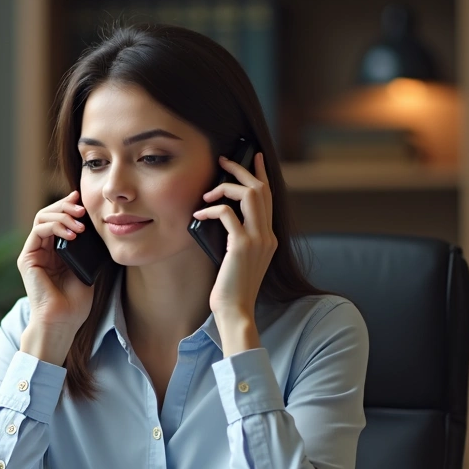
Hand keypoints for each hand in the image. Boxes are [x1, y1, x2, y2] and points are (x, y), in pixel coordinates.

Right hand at [17, 190, 96, 331]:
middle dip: (66, 207)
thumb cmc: (75, 303)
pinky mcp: (27, 258)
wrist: (62, 322)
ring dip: (62, 215)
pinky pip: (38, 231)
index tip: (84, 201)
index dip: (69, 207)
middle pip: (49, 214)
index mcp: (55, 251)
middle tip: (82, 208)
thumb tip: (93, 226)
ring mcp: (33, 253)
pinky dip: (55, 227)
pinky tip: (71, 234)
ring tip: (79, 223)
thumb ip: (85, 248)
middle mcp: (42, 250)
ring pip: (42, 218)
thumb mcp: (86, 268)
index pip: (59, 220)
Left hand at [192, 152, 277, 325]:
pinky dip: (211, 210)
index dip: (261, 174)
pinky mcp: (241, 245)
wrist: (236, 311)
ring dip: (226, 186)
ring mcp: (257, 240)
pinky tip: (199, 215)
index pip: (269, 197)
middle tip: (223, 161)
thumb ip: (237, 238)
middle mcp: (267, 235)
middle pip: (261, 189)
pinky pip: (227, 213)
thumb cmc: (231, 289)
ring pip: (249, 194)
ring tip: (207, 193)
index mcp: (268, 238)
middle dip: (241, 170)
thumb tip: (221, 216)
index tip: (252, 157)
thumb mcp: (238, 259)